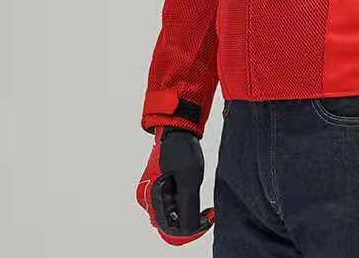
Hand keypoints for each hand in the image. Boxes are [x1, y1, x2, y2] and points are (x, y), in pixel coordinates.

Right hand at [136, 127, 214, 245]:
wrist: (177, 128)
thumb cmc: (182, 149)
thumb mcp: (190, 177)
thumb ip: (188, 204)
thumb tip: (189, 229)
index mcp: (152, 198)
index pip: (172, 230)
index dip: (192, 230)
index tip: (209, 218)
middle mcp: (148, 200)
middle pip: (171, 226)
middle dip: (192, 223)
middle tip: (209, 213)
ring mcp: (153, 195)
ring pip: (173, 217)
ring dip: (190, 216)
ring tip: (206, 207)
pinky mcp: (160, 190)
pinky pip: (172, 208)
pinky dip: (186, 208)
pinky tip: (198, 200)